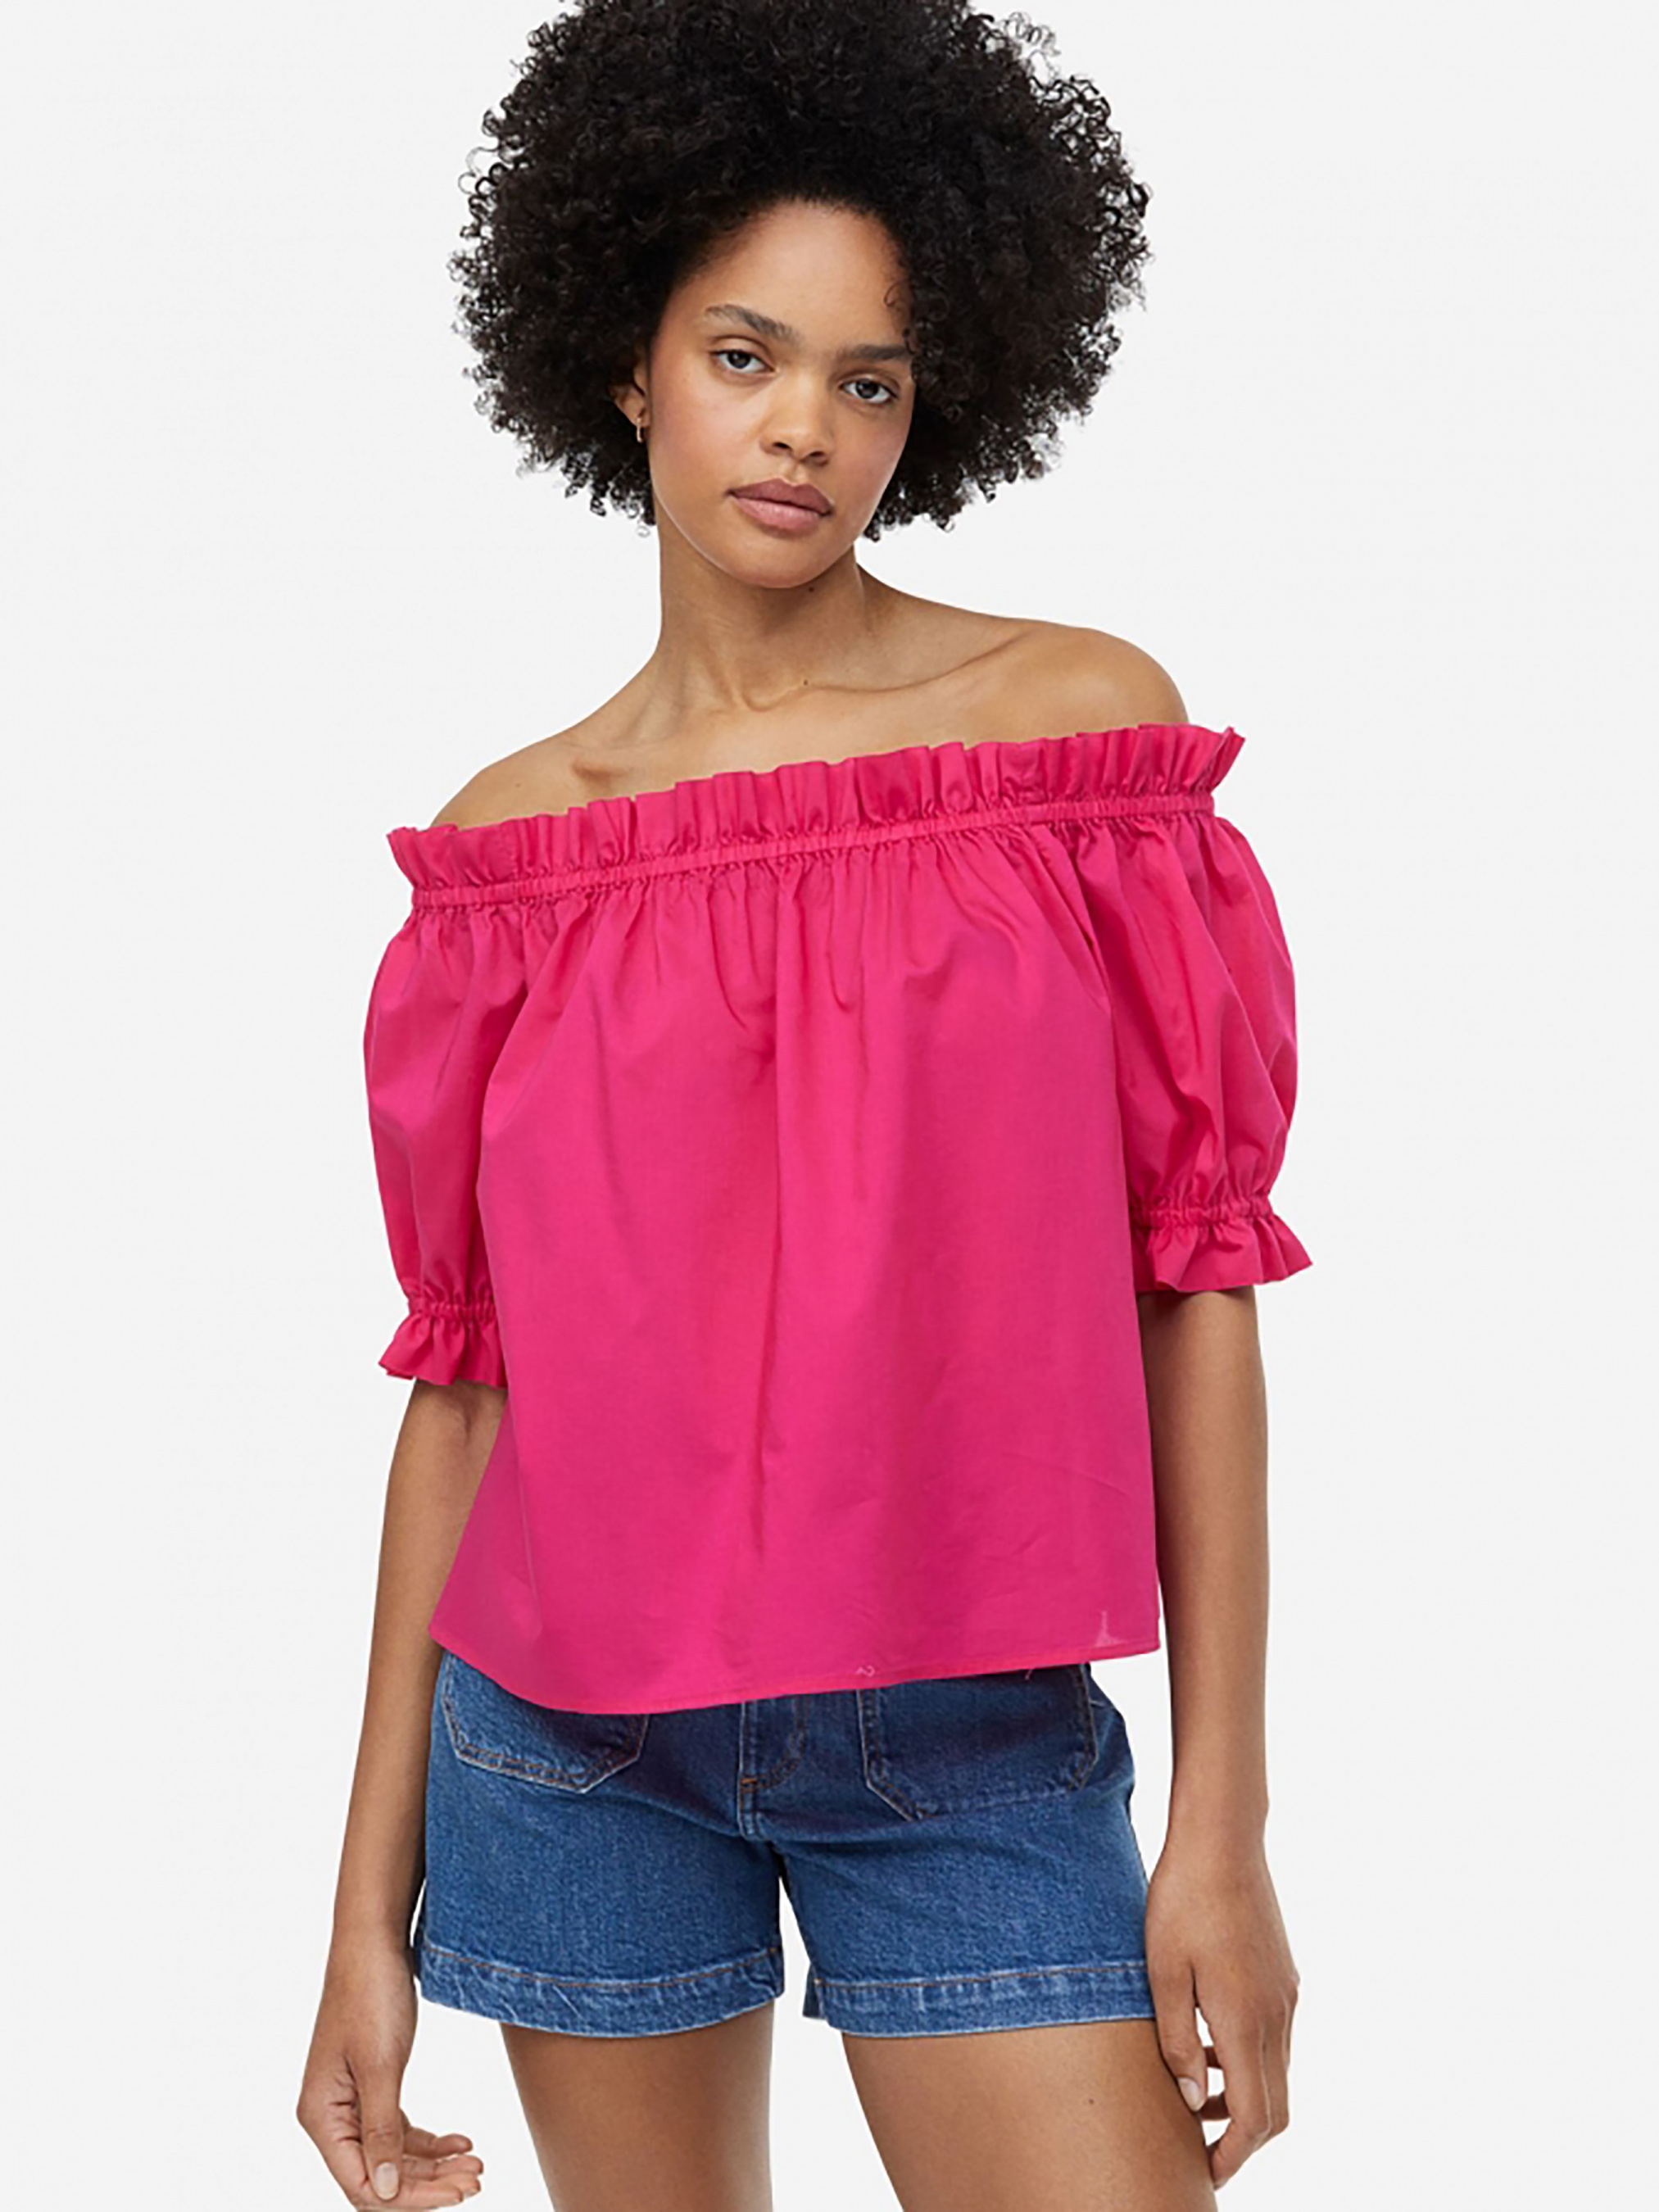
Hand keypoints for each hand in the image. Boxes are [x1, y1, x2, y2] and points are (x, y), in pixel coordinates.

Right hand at [297, 1930, 484, 2206]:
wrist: (374, 1941)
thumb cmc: (369, 1994)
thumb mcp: (380, 2065)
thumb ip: (382, 2130)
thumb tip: (384, 2192)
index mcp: (322, 2116)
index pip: (362, 2184)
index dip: (409, 2197)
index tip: (456, 2194)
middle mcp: (332, 2116)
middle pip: (380, 2175)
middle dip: (429, 2183)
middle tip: (476, 2179)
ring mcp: (352, 2101)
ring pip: (394, 2155)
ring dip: (434, 2165)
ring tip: (476, 2164)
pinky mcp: (374, 2085)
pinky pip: (401, 2129)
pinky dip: (430, 2140)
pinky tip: (461, 2141)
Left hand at [1144, 1834, 1298, 2190]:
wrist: (1223, 1840)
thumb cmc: (1183, 1901)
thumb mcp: (1162, 1973)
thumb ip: (1177, 2042)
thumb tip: (1190, 2099)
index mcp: (1246, 2022)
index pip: (1254, 2118)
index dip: (1232, 2156)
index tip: (1205, 2172)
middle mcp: (1277, 2017)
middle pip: (1275, 2109)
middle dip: (1241, 2140)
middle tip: (1202, 2151)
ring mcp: (1286, 1996)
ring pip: (1277, 2075)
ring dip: (1243, 2099)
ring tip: (1194, 2097)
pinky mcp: (1284, 1978)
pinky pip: (1275, 2041)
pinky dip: (1248, 2062)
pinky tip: (1209, 2044)